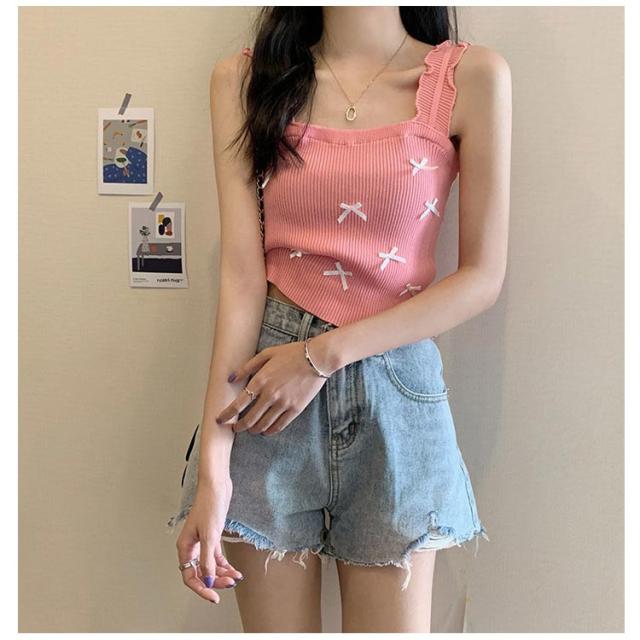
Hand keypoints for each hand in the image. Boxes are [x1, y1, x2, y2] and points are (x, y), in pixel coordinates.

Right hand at [175, 480, 242, 602]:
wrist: (217, 486)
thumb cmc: (209, 505)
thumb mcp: (210, 536)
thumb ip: (208, 560)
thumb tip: (208, 580)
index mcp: (185, 548)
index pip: (190, 576)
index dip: (201, 588)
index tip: (214, 596)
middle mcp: (192, 547)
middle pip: (201, 573)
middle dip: (216, 580)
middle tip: (231, 583)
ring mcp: (202, 543)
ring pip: (210, 566)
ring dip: (223, 573)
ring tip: (236, 577)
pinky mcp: (212, 537)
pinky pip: (216, 557)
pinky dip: (225, 564)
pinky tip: (234, 570)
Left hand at [215, 339, 330, 435]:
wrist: (317, 358)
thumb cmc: (292, 353)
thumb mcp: (267, 354)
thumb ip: (247, 367)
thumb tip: (231, 379)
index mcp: (261, 380)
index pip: (238, 404)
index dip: (227, 414)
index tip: (220, 420)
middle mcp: (270, 395)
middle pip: (249, 419)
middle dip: (239, 426)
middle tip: (235, 428)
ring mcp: (283, 403)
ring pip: (263, 425)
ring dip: (253, 430)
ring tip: (250, 429)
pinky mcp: (295, 409)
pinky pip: (279, 425)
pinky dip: (270, 431)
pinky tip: (266, 430)